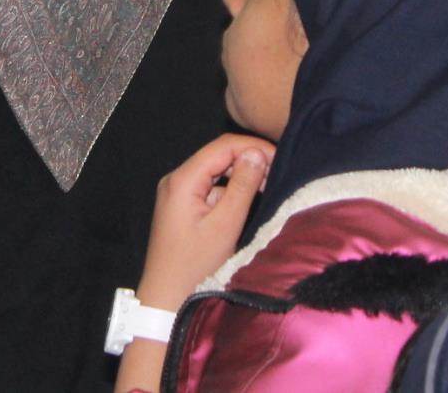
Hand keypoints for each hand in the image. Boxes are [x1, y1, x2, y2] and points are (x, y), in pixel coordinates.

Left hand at [135, 133, 274, 312]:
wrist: (166, 301)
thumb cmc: (195, 267)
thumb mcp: (225, 225)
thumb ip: (243, 186)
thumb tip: (257, 154)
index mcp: (182, 179)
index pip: (222, 146)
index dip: (253, 147)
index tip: (281, 159)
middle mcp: (176, 180)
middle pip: (218, 157)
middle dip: (249, 161)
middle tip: (277, 176)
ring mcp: (177, 194)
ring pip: (215, 173)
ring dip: (241, 177)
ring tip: (267, 188)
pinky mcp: (181, 209)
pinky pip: (209, 189)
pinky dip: (230, 191)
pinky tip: (248, 202)